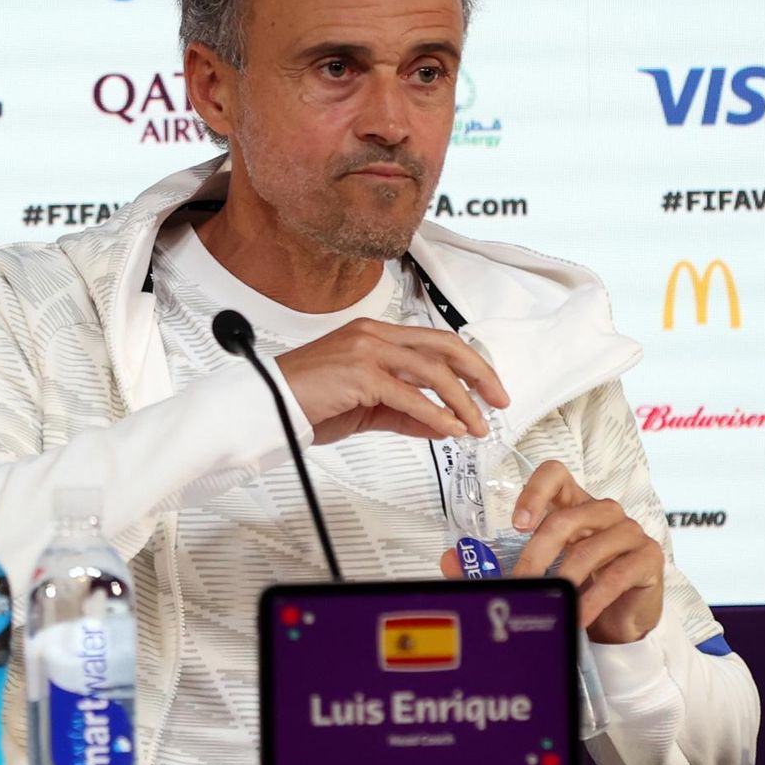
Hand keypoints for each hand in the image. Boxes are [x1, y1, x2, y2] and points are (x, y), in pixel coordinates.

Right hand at [276, 318, 509, 445]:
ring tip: (476, 425)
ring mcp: (367, 351)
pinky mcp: (360, 374)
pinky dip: (435, 414)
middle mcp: (374, 336)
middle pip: (444, 346)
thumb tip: (444, 423)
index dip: (468, 364)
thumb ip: (406, 413)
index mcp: (375, 335)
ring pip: (433, 370)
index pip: (435, 342)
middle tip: (498, 400)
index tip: (488, 388)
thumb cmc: (307, 403)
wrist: (266, 407)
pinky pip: (409, 395)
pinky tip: (448, 429)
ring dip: (462, 401)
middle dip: (479, 374)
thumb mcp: (367, 408)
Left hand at [439, 460, 663, 643]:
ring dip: (563, 579)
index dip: (534, 491)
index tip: (516, 523)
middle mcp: (603, 512)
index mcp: (574, 504)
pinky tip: (577, 615)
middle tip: (519, 582)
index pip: (555, 473)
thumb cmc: (582, 587)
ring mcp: (629, 532)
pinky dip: (591, 599)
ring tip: (549, 602)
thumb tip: (449, 560)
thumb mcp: (540, 572)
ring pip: (590, 548)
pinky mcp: (648, 558)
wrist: (623, 622)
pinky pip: (615, 575)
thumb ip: (495, 564)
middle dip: (536, 554)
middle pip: (566, 518)